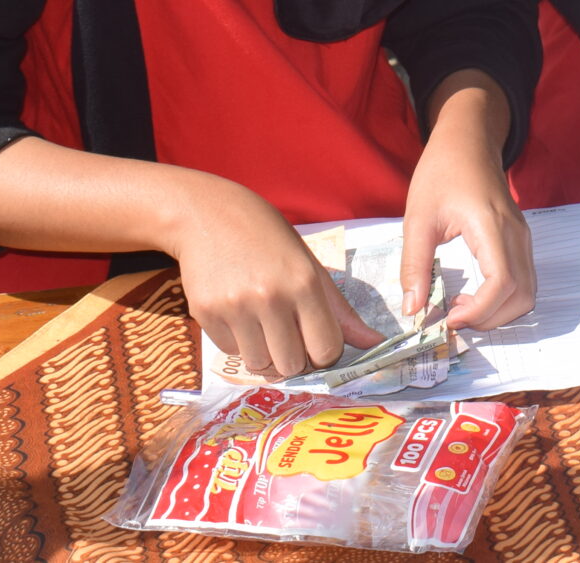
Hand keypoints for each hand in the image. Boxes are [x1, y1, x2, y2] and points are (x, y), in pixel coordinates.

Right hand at [169, 174, 377, 380]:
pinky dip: (238, 342)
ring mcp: (234, 307)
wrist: (208, 214)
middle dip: (295, 358)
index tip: (316, 341)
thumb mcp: (310, 265)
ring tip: (263, 324)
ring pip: (259, 365)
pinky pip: (230, 352)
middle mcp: (270, 297)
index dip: (325, 353)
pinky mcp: (205, 313)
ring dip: (265, 353)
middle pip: (292, 365)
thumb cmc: (268, 238)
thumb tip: (374, 342)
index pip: (326, 350)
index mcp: (304, 283)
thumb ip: (340, 310)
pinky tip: (238, 313)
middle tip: (288, 335)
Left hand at [402, 74, 535, 331]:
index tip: (447, 318)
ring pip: (527, 292)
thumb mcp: (418, 218)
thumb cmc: (442, 171)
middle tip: (451, 318)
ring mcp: (523, 237)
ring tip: (460, 307)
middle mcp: (515, 235)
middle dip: (489, 319)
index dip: (478, 312)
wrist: (469, 140)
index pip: (502, 284)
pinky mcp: (520, 240)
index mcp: (491, 226)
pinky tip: (471, 294)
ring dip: (498, 312)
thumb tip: (413, 310)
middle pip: (523, 296)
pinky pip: (523, 280)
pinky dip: (502, 299)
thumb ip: (415, 265)